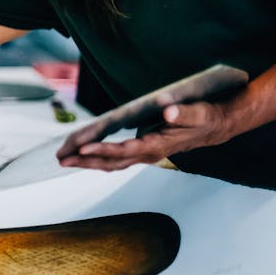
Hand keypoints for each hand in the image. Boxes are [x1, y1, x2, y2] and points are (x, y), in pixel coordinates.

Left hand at [56, 101, 231, 171]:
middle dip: (85, 160)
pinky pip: (116, 158)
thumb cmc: (205, 118)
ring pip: (111, 162)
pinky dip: (98, 157)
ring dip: (87, 162)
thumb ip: (184, 114)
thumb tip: (168, 112)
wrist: (214, 127)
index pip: (125, 151)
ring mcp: (145, 154)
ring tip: (64, 158)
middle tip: (61, 158)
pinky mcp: (142, 149)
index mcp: (157, 146)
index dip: (103, 150)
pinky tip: (83, 155)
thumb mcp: (199, 112)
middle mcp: (148, 154)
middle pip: (112, 161)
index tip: (83, 148)